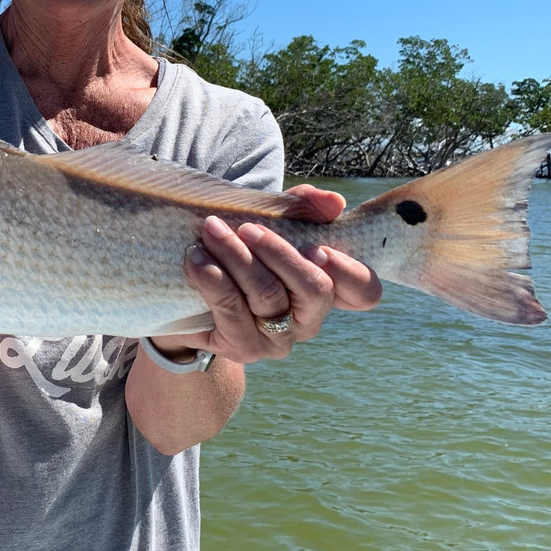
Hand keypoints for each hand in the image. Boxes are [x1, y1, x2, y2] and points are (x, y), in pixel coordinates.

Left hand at [159, 184, 380, 364]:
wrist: (186, 293)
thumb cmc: (240, 251)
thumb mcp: (270, 221)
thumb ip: (302, 206)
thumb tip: (334, 202)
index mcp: (327, 288)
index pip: (364, 292)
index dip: (350, 272)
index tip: (318, 247)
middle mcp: (309, 319)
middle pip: (315, 290)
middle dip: (280, 253)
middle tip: (246, 227)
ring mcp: (278, 339)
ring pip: (268, 296)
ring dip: (237, 257)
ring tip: (211, 231)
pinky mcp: (243, 348)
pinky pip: (232, 311)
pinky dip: (212, 279)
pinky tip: (196, 259)